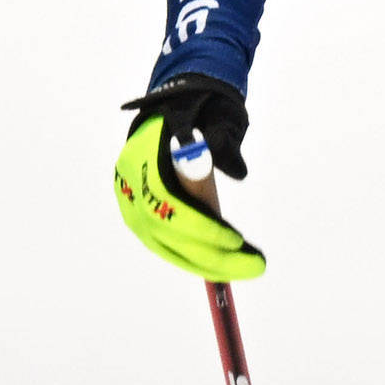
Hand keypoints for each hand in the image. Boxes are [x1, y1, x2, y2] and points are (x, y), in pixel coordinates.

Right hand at [113, 73, 265, 279]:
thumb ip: (221, 141)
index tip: (236, 239)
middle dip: (214, 255)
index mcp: (144, 157)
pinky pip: (165, 247)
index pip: (170, 203)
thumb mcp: (213, 121)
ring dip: (207, 263)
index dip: (202, 227)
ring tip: (244, 267)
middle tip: (255, 265)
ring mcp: (130, 205)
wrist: (168, 118)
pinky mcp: (137, 219)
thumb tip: (237, 170)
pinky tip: (222, 266)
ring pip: (166, 247)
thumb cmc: (196, 119)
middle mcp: (130, 185)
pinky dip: (194, 258)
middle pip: (167, 234)